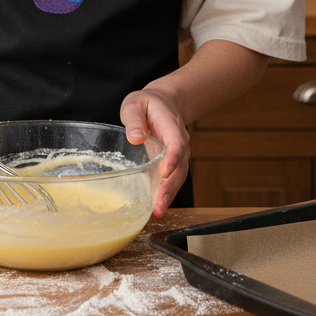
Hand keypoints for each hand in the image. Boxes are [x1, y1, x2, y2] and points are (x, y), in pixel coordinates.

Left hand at [120, 88, 189, 217]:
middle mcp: (178, 142)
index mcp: (171, 125)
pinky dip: (165, 194)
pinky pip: (171, 180)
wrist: (163, 104)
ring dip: (169, 195)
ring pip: (178, 177)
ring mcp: (176, 155)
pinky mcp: (170, 164)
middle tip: (159, 203)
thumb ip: (135, 119)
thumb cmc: (147, 104)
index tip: (165, 172)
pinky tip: (155, 208)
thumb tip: (136, 136)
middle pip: (180, 166)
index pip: (177, 143)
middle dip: (171, 186)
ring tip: (158, 211)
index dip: (173, 158)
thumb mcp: (136, 104)